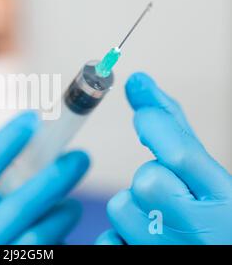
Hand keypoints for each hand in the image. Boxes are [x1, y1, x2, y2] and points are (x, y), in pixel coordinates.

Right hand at [0, 111, 89, 243]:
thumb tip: (23, 175)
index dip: (4, 145)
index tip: (31, 120)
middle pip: (17, 205)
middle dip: (53, 177)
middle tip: (81, 156)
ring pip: (39, 240)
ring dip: (62, 217)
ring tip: (72, 205)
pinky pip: (46, 258)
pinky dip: (57, 245)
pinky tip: (60, 236)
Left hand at [97, 73, 231, 244]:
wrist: (212, 252)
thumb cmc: (208, 212)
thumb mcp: (206, 174)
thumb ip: (173, 127)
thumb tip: (137, 81)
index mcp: (226, 202)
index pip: (182, 155)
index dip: (156, 127)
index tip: (144, 115)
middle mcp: (201, 232)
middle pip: (146, 180)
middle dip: (150, 177)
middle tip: (167, 190)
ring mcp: (169, 252)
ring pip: (121, 206)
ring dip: (133, 207)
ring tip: (157, 220)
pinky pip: (108, 240)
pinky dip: (119, 237)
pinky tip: (144, 241)